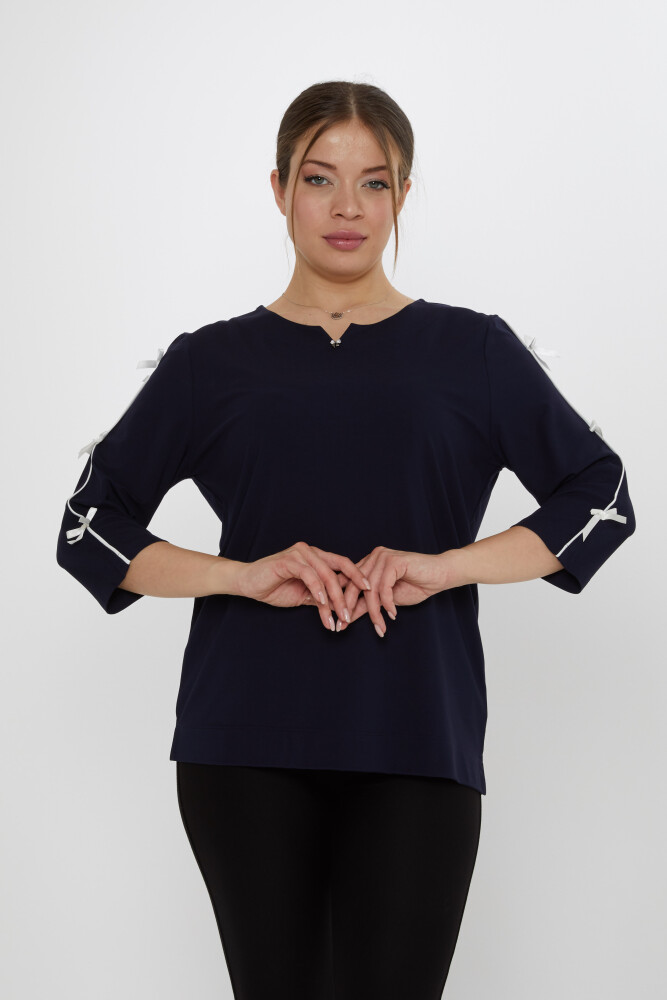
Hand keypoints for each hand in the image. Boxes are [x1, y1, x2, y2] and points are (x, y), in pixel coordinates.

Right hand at [236, 541, 371, 631]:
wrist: (247, 583)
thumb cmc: (274, 587)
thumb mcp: (304, 595)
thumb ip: (322, 597)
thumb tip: (342, 607)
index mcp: (316, 557)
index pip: (342, 564)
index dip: (357, 576)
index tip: (369, 592)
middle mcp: (310, 551)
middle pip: (337, 569)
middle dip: (347, 593)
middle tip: (351, 614)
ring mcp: (299, 554)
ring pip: (325, 574)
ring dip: (333, 598)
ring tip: (337, 617)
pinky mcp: (288, 560)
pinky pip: (309, 574)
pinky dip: (317, 589)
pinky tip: (322, 603)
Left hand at [335, 547, 452, 636]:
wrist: (441, 576)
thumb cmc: (416, 586)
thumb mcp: (386, 600)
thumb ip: (367, 605)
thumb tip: (347, 618)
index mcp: (368, 563)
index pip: (348, 583)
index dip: (341, 603)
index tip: (338, 624)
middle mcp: (373, 557)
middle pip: (354, 585)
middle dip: (349, 608)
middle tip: (344, 626)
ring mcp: (383, 557)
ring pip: (370, 590)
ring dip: (374, 612)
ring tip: (380, 627)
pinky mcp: (394, 561)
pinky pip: (384, 587)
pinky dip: (388, 603)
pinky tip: (393, 614)